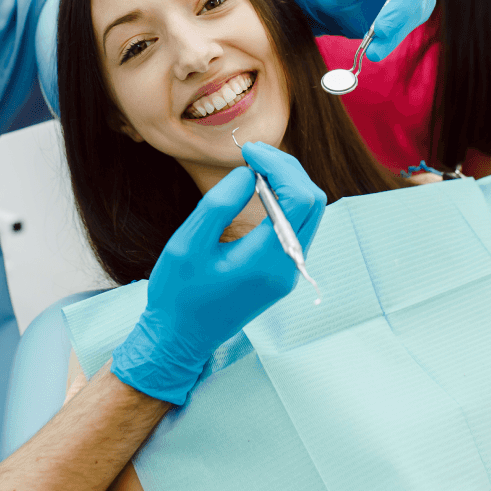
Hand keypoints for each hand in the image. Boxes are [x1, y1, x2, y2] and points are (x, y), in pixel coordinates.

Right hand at [110, 143, 325, 403]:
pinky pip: (297, 228)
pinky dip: (285, 202)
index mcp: (267, 260)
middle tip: (252, 155)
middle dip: (287, 169)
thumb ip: (220, 204)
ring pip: (310, 214)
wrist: (179, 338)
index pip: (299, 198)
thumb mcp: (189, 243)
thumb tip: (249, 173)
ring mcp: (288, 273)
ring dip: (288, 185)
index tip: (248, 151)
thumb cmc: (178, 294)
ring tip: (254, 168)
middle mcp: (287, 267)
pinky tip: (259, 192)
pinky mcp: (281, 274)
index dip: (279, 165)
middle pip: (313, 202)